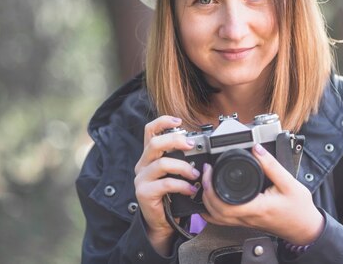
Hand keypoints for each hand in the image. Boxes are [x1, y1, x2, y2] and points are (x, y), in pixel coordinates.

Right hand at [133, 116, 199, 254]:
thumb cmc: (170, 194)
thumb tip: (201, 147)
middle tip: (191, 145)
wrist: (161, 221)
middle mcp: (143, 164)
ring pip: (162, 164)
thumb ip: (181, 158)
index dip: (162, 122)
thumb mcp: (175, 172)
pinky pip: (165, 184)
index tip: (178, 121)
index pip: (149, 131)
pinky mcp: (144, 192)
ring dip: (183, 167)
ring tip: (195, 174)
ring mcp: (141, 178)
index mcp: (150, 156)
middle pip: (154, 143)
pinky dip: (182, 185)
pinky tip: (191, 189)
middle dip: (175, 140)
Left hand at [200, 143, 324, 245]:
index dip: (211, 187)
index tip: (210, 170)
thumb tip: (257, 149)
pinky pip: (223, 220)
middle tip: (206, 172)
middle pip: (215, 212)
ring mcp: (246, 222)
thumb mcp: (289, 183)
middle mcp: (248, 218)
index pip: (224, 204)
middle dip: (205, 191)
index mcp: (257, 207)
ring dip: (207, 202)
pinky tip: (212, 201)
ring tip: (207, 183)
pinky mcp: (247, 222)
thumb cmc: (299, 208)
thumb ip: (272, 165)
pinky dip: (213, 211)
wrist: (305, 227)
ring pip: (217, 218)